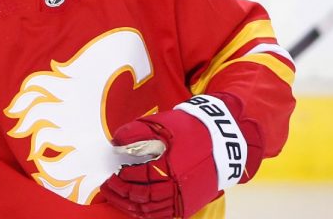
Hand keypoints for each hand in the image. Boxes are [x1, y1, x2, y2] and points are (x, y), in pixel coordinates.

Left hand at [101, 95, 255, 218]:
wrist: (223, 139)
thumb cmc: (191, 128)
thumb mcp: (163, 123)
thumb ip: (136, 131)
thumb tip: (115, 142)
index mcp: (168, 166)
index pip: (136, 177)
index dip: (121, 176)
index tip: (112, 172)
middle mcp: (176, 186)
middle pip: (141, 196)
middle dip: (121, 192)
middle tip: (108, 187)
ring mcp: (184, 197)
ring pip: (151, 210)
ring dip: (131, 206)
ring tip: (119, 198)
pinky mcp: (190, 203)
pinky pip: (165, 215)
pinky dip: (149, 214)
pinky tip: (138, 208)